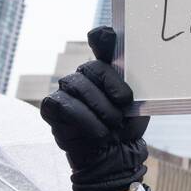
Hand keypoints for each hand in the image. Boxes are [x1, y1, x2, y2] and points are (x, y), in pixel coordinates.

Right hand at [40, 27, 149, 190]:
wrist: (117, 155)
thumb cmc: (126, 126)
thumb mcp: (138, 102)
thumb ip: (132, 80)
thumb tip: (131, 61)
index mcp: (107, 70)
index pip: (102, 43)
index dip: (103, 38)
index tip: (105, 35)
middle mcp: (84, 75)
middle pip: (93, 67)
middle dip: (111, 89)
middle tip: (123, 109)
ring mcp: (66, 90)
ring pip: (77, 86)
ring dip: (101, 109)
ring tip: (112, 125)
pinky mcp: (52, 107)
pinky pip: (64, 105)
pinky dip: (85, 120)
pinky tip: (98, 132)